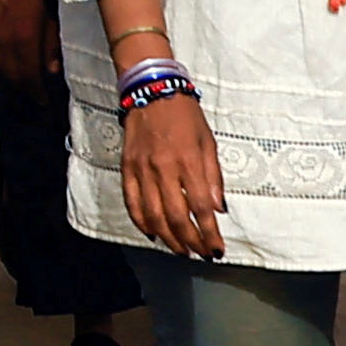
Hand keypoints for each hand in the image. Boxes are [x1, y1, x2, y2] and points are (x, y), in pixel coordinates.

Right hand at [117, 80, 227, 258]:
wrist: (151, 91)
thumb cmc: (185, 115)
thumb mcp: (208, 142)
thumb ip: (213, 177)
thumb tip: (217, 209)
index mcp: (188, 161)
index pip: (200, 208)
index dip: (210, 233)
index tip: (217, 249)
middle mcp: (164, 169)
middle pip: (177, 217)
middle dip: (191, 242)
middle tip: (201, 254)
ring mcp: (142, 170)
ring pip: (153, 215)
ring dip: (169, 238)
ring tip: (181, 250)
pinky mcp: (127, 168)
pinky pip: (132, 202)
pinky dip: (141, 222)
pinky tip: (153, 233)